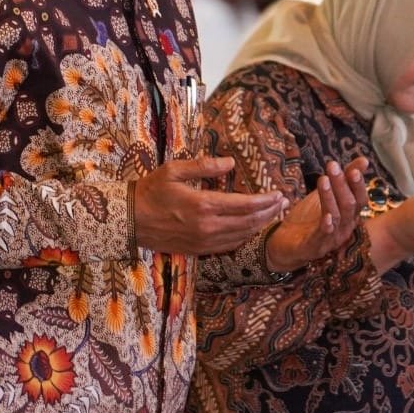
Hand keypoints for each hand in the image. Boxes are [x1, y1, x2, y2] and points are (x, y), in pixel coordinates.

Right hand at [134, 155, 285, 255]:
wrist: (130, 221)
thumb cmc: (150, 191)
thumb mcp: (174, 170)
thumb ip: (204, 166)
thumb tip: (230, 162)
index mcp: (203, 205)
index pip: (245, 204)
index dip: (266, 200)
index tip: (279, 193)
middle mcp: (207, 226)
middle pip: (249, 222)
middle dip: (269, 212)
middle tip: (283, 202)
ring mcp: (204, 241)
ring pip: (242, 236)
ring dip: (261, 225)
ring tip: (273, 214)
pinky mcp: (199, 250)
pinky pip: (229, 245)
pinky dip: (245, 236)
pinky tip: (251, 228)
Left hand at [265, 158, 370, 273]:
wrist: (285, 243)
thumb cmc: (308, 218)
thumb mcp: (326, 194)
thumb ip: (344, 178)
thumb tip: (364, 160)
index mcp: (350, 215)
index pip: (360, 199)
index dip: (358, 184)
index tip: (354, 168)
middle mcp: (345, 228)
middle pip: (349, 205)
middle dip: (342, 184)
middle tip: (333, 166)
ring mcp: (332, 239)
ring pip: (337, 216)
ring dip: (330, 197)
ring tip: (323, 179)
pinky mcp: (316, 247)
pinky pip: (324, 235)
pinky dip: (327, 225)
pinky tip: (327, 215)